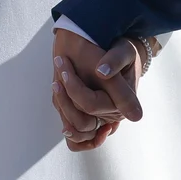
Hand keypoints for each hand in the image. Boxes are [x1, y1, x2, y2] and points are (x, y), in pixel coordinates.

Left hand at [50, 29, 143, 151]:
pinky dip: (64, 111)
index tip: (64, 72)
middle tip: (58, 74)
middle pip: (82, 122)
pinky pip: (74, 127)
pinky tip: (59, 88)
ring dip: (63, 106)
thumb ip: (115, 60)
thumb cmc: (122, 51)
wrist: (117, 50)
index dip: (74, 90)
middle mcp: (111, 115)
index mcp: (122, 104)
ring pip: (76, 129)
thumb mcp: (124, 50)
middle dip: (65, 99)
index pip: (91, 105)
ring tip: (56, 82)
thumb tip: (102, 73)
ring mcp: (100, 117)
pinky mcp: (91, 114)